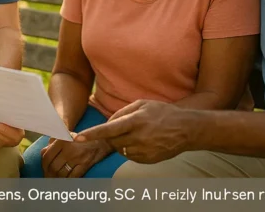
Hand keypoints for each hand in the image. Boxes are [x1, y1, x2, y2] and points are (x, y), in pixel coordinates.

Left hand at [41, 134, 111, 177]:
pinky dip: (68, 181)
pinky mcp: (86, 163)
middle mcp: (68, 148)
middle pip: (53, 167)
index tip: (44, 171)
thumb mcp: (65, 136)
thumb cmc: (81, 138)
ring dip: (57, 180)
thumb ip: (53, 143)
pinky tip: (66, 182)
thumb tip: (43, 153)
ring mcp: (78, 157)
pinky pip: (73, 176)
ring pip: (62, 174)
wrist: (102, 138)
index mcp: (61, 140)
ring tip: (55, 182)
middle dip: (49, 176)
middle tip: (48, 180)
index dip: (44, 167)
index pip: (46, 157)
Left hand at [75, 100, 195, 163]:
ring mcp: (143, 151)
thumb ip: (122, 112)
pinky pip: (129, 156)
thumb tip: (108, 123)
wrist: (186, 129)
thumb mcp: (142, 104)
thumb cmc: (162, 112)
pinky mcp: (147, 160)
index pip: (109, 129)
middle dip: (112, 134)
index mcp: (136, 121)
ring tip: (138, 132)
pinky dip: (131, 149)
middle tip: (126, 126)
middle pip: (112, 140)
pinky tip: (143, 140)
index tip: (77, 137)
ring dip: (122, 141)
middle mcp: (138, 137)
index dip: (92, 133)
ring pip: (120, 149)